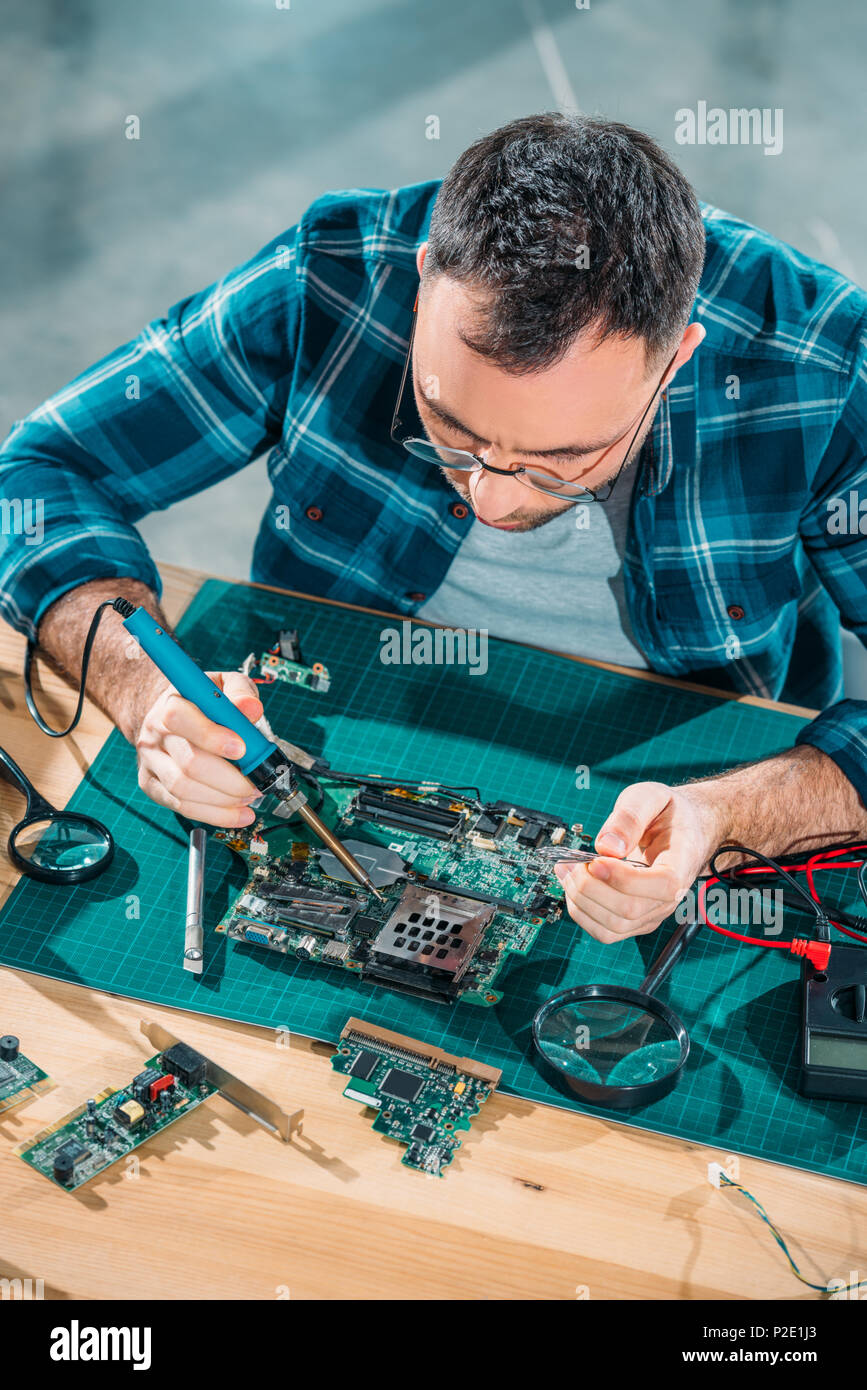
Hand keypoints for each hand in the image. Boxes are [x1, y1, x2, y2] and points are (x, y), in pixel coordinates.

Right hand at [134, 671, 263, 826]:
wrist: (168, 716)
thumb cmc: (202, 701)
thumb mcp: (223, 684)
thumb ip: (240, 691)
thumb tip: (250, 708)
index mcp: (170, 704)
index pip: (181, 719)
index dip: (212, 737)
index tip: (242, 749)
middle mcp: (155, 734)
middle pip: (188, 764)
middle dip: (229, 780)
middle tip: (256, 784)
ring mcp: (150, 762)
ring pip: (183, 790)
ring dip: (224, 800)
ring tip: (249, 797)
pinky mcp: (151, 784)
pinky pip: (181, 807)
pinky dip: (215, 815)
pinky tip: (239, 813)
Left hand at [555, 781, 725, 943]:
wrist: (683, 831)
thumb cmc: (667, 814)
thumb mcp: (651, 797)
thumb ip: (630, 816)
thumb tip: (607, 846)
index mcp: (682, 863)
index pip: (662, 885)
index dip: (624, 879)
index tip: (595, 861)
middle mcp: (671, 896)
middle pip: (630, 910)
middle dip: (590, 887)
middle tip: (573, 862)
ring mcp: (653, 913)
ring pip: (613, 927)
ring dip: (580, 900)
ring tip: (567, 870)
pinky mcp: (635, 920)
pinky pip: (605, 932)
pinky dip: (581, 912)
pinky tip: (573, 886)